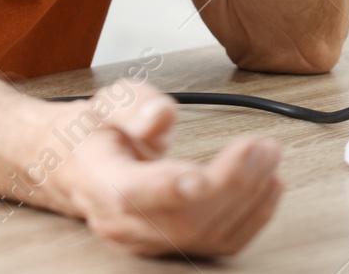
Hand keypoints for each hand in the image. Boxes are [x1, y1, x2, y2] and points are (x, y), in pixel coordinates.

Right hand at [44, 81, 283, 256]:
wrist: (78, 167)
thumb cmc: (95, 132)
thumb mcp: (108, 102)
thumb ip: (133, 106)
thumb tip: (159, 118)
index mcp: (99, 180)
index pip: (132, 194)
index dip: (169, 188)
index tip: (204, 175)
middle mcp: (121, 222)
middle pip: (182, 218)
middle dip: (232, 184)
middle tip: (263, 147)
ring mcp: (147, 241)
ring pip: (206, 235)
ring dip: (250, 198)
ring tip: (270, 158)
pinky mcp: (172, 246)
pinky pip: (218, 243)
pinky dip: (252, 217)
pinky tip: (268, 186)